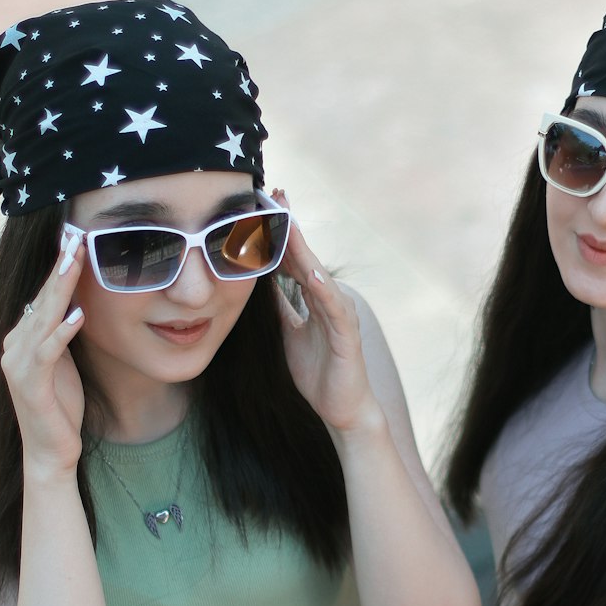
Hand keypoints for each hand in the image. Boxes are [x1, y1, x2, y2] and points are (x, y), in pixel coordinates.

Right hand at [0, 228, 86, 480]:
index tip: (76, 240)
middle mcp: (13, 346)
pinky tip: (78, 315)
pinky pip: (48, 352)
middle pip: (40, 300)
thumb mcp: (65, 362)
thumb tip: (74, 305)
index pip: (42, 296)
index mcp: (21, 339)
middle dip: (59, 268)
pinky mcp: (30, 384)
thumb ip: (62, 335)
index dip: (58, 268)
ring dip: (60, 290)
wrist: (51, 451)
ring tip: (76, 263)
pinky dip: (62, 332)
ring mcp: (18, 364)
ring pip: (42, 318)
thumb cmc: (60, 406)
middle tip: (76, 237)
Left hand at [273, 190, 382, 435]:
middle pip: (306, 256)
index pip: (294, 258)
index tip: (260, 205)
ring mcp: (340, 315)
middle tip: (274, 194)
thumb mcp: (287, 333)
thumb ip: (278, 307)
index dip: (279, 232)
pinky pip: (333, 307)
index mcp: (314, 299)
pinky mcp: (347, 335)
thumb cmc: (318, 372)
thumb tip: (258, 282)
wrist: (342, 410)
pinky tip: (310, 271)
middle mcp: (329, 300)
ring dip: (303, 248)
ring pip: (318, 274)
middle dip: (290, 226)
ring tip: (287, 221)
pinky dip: (322, 288)